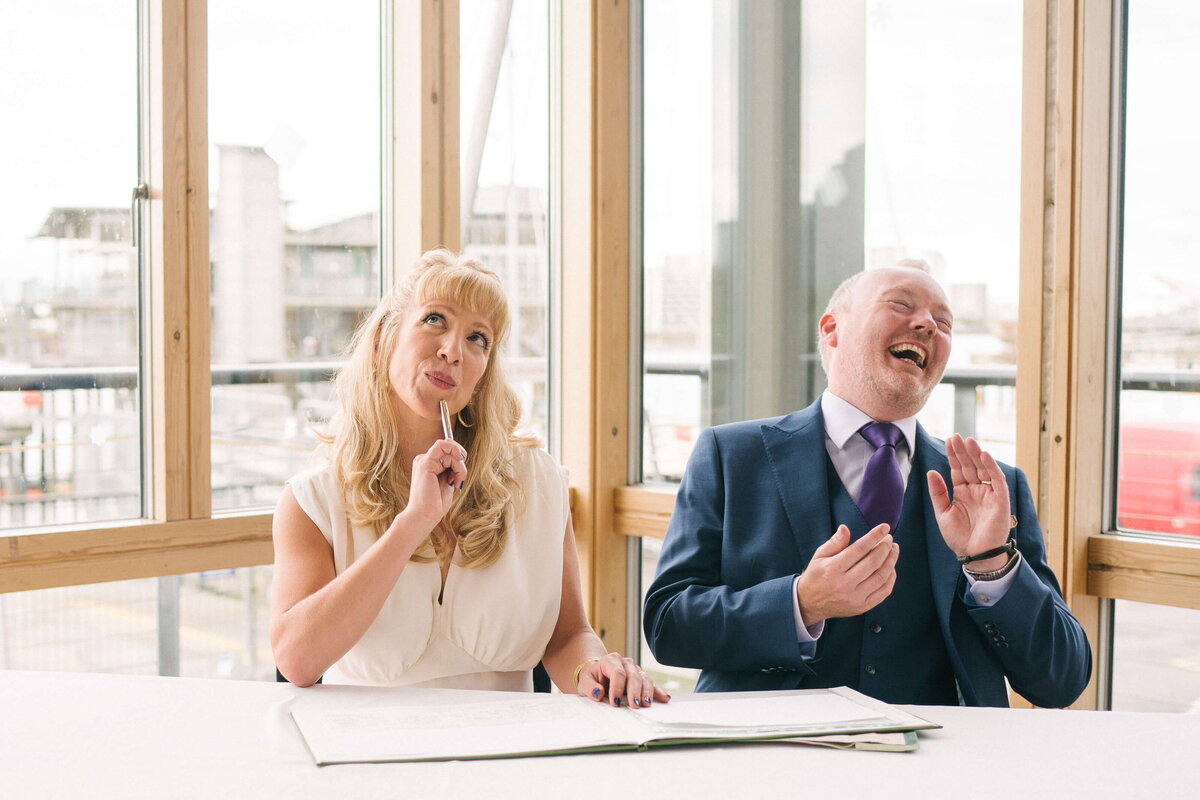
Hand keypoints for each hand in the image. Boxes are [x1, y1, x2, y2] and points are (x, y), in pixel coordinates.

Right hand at [402, 438, 467, 530]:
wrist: (424, 516)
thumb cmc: (436, 503)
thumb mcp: (448, 480)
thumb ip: (452, 467)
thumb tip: (461, 454)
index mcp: (428, 463)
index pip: (446, 448)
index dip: (458, 456)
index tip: (461, 474)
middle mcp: (424, 459)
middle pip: (449, 445)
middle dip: (460, 459)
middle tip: (461, 477)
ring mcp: (423, 460)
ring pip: (448, 447)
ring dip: (459, 465)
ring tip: (457, 481)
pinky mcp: (425, 463)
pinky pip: (444, 448)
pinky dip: (456, 461)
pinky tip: (454, 477)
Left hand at [576, 652, 670, 708]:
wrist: (597, 674)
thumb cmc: (592, 678)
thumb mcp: (585, 681)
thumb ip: (589, 687)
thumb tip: (598, 693)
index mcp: (610, 660)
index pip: (617, 673)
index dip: (617, 688)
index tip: (615, 703)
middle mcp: (625, 663)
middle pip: (633, 676)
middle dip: (635, 691)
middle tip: (635, 705)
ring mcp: (635, 670)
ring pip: (644, 679)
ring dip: (647, 692)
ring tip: (647, 704)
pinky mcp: (641, 678)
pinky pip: (651, 684)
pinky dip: (658, 691)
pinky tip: (664, 698)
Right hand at [795, 524, 898, 626]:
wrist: (810, 603)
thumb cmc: (816, 575)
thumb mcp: (819, 556)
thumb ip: (834, 542)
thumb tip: (845, 528)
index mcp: (833, 568)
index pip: (859, 548)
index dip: (874, 536)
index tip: (885, 527)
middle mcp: (844, 584)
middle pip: (873, 562)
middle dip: (885, 547)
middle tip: (890, 539)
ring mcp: (855, 598)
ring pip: (881, 577)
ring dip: (891, 561)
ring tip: (893, 550)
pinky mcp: (862, 607)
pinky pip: (883, 592)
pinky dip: (891, 578)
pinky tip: (891, 568)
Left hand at [927, 434, 1011, 570]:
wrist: (974, 556)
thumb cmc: (959, 538)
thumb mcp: (943, 513)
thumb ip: (938, 493)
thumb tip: (931, 471)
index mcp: (963, 493)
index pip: (958, 469)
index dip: (954, 455)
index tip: (949, 440)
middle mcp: (976, 491)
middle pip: (970, 466)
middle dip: (963, 451)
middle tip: (956, 436)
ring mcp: (989, 494)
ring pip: (983, 469)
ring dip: (977, 455)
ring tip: (968, 441)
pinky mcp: (1000, 500)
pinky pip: (997, 480)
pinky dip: (992, 467)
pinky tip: (984, 455)